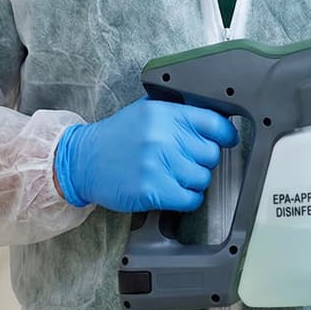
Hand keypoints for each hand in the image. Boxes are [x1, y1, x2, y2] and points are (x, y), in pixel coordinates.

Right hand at [54, 98, 238, 211]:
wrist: (83, 160)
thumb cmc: (117, 136)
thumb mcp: (147, 111)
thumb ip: (178, 112)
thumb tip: (214, 119)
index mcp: (166, 114)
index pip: (214, 123)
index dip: (226, 134)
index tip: (227, 140)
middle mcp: (164, 137)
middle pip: (211, 154)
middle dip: (203, 160)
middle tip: (188, 161)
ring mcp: (158, 164)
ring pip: (203, 178)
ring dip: (194, 181)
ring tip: (177, 176)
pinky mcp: (153, 190)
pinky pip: (190, 198)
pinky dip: (187, 198)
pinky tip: (175, 191)